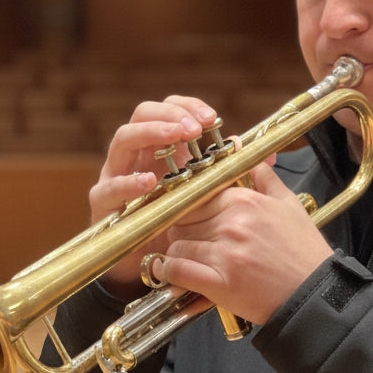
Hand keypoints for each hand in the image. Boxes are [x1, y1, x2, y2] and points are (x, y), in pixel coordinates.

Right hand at [89, 94, 218, 293]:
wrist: (150, 266)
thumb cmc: (177, 223)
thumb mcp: (205, 194)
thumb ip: (229, 172)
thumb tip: (268, 159)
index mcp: (160, 147)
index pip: (169, 110)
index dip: (188, 107)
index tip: (212, 119)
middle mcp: (136, 155)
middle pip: (142, 114)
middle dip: (169, 115)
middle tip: (194, 128)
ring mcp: (116, 175)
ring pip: (122, 140)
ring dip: (149, 133)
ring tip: (174, 138)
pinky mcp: (103, 204)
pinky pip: (109, 187)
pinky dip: (128, 182)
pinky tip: (149, 182)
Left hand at [154, 161, 333, 323]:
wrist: (315, 294)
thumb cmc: (303, 251)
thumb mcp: (289, 204)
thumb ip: (264, 177)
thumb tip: (247, 156)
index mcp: (244, 201)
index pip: (195, 195)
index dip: (189, 207)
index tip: (190, 217)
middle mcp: (231, 224)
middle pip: (181, 220)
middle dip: (181, 230)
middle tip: (189, 240)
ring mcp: (224, 254)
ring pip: (176, 245)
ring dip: (178, 253)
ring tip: (188, 260)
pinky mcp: (219, 284)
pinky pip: (178, 271)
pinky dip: (172, 273)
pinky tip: (177, 275)